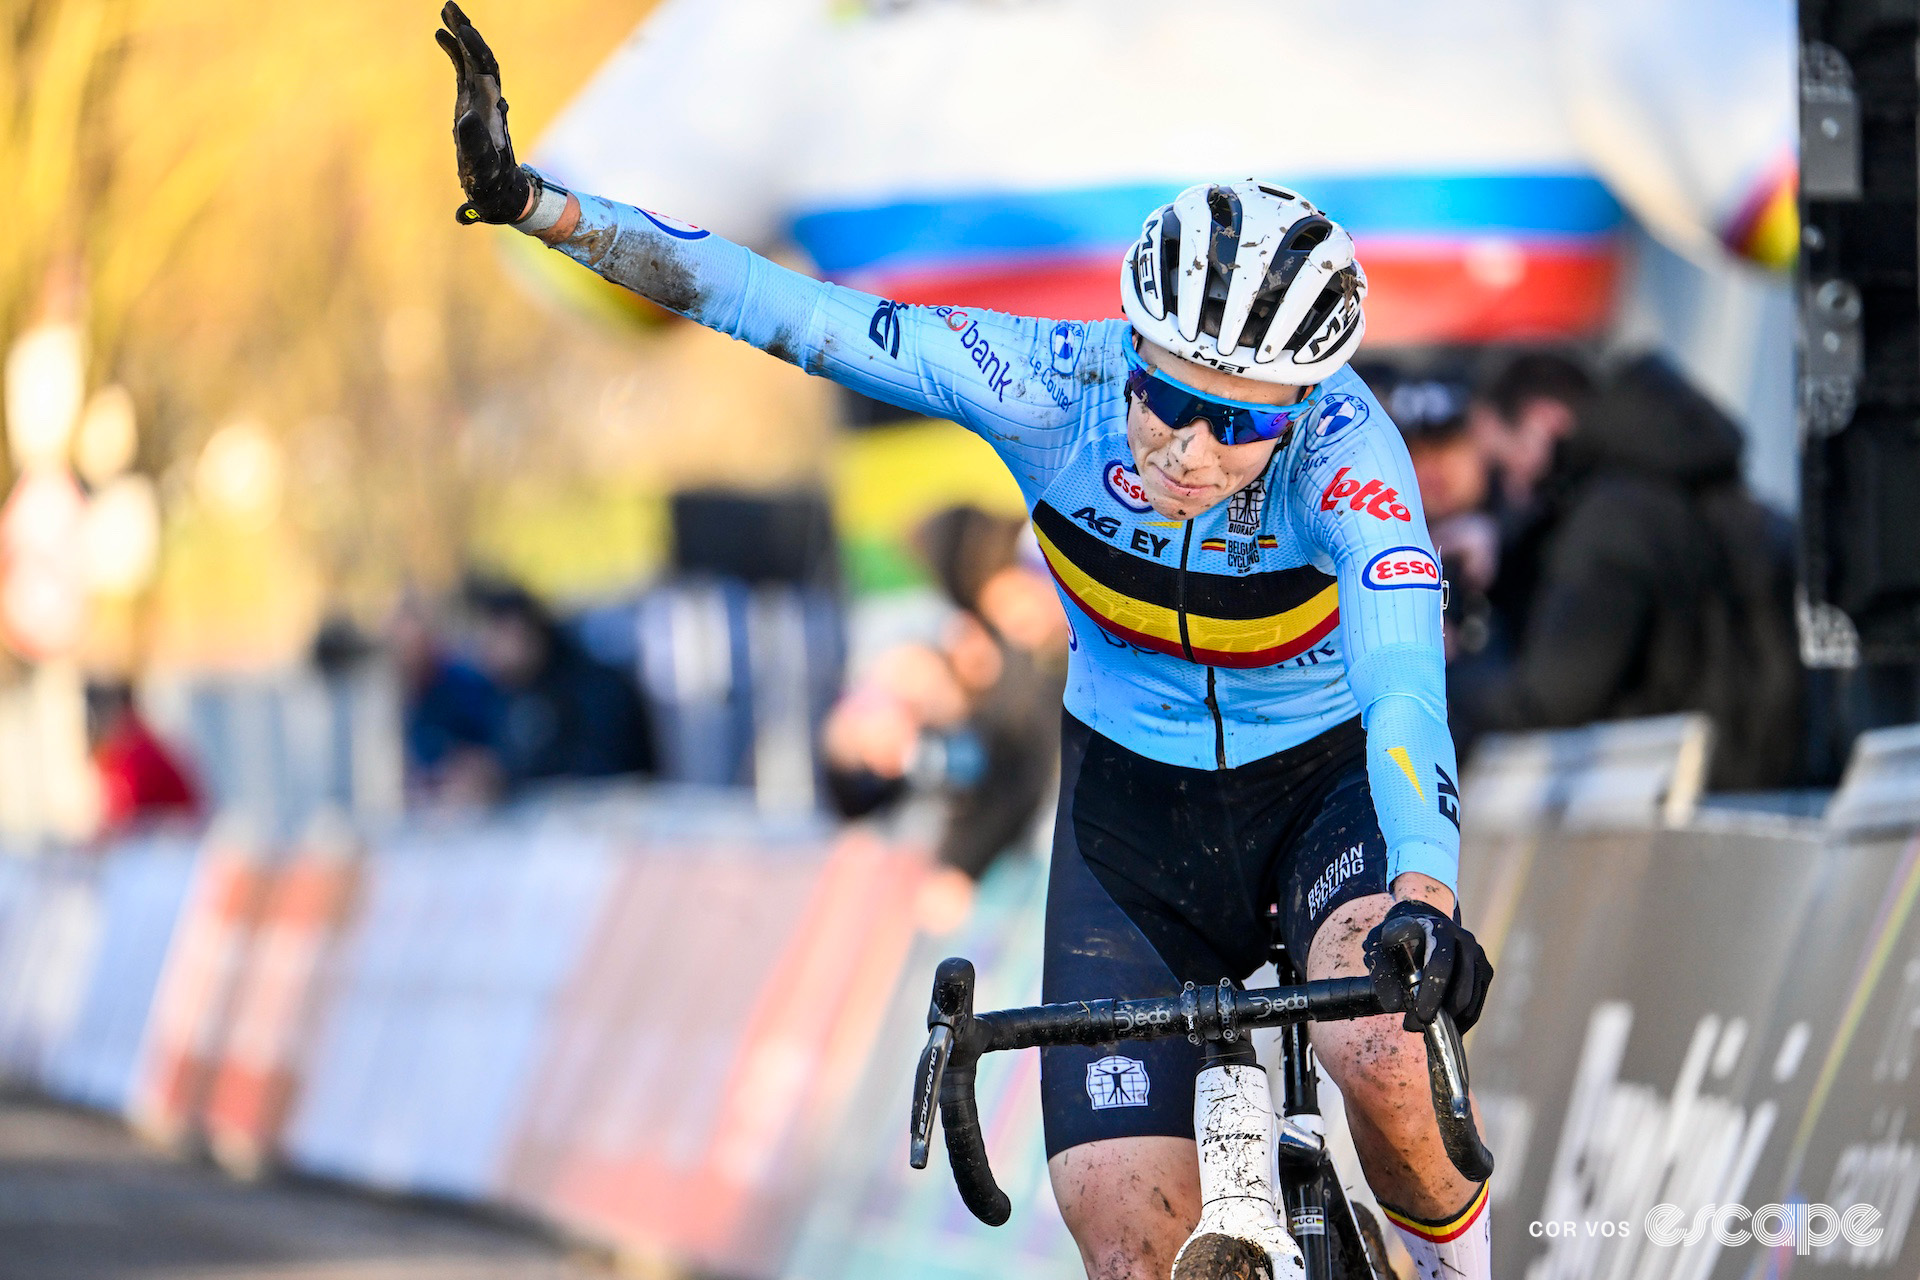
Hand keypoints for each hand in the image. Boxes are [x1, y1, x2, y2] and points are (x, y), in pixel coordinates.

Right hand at [436, 2, 530, 224]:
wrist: (499, 191)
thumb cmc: (491, 182)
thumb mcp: (481, 165)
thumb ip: (474, 143)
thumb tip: (466, 119)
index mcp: (491, 108)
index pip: (486, 69)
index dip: (476, 49)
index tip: (464, 30)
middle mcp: (488, 98)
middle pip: (481, 56)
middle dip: (467, 31)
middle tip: (451, 6)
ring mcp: (479, 99)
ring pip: (472, 59)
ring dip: (461, 34)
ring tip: (445, 10)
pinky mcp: (469, 103)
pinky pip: (462, 70)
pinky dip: (453, 51)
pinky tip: (439, 33)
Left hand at [1363, 899, 1493, 1033]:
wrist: (1420, 923)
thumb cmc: (1396, 937)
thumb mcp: (1379, 945)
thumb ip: (1381, 972)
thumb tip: (1392, 1006)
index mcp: (1441, 930)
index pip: (1442, 965)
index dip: (1432, 994)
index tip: (1420, 1015)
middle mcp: (1466, 942)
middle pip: (1462, 990)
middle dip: (1439, 1015)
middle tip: (1413, 1026)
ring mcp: (1479, 958)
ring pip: (1470, 1003)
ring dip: (1448, 1023)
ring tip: (1421, 1028)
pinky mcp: (1484, 973)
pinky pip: (1475, 1008)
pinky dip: (1458, 1024)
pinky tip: (1438, 1029)